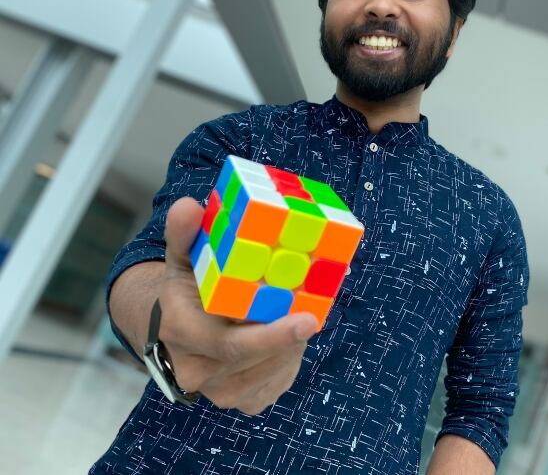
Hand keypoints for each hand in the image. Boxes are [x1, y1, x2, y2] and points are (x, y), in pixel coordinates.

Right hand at [156, 197, 317, 414]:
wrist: (174, 330)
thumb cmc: (187, 287)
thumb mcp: (183, 257)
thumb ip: (185, 234)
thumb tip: (188, 207)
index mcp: (182, 333)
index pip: (230, 344)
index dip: (272, 336)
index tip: (307, 320)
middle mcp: (196, 370)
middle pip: (256, 359)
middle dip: (288, 338)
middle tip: (313, 317)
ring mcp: (219, 392)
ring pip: (271, 371)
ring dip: (291, 345)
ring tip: (298, 316)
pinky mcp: (242, 401)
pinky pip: (276, 382)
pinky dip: (289, 359)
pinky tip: (290, 337)